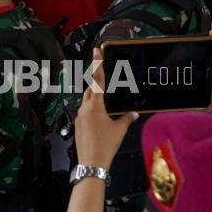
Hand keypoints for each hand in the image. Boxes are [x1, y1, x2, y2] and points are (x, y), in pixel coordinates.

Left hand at [75, 48, 137, 166]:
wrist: (91, 161)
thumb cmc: (106, 145)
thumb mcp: (119, 130)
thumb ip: (126, 119)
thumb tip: (133, 114)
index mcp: (95, 105)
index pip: (97, 80)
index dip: (97, 64)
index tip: (96, 50)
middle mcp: (85, 107)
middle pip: (90, 88)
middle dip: (96, 80)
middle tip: (101, 69)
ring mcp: (79, 115)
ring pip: (87, 100)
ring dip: (94, 96)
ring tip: (104, 97)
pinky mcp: (78, 123)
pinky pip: (85, 111)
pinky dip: (92, 108)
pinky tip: (100, 115)